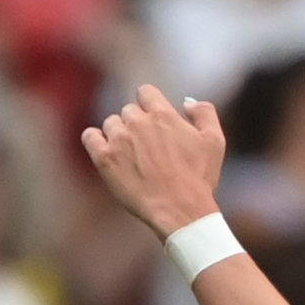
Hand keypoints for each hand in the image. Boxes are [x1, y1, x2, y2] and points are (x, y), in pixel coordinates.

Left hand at [82, 86, 227, 238]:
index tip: (155, 123)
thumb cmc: (199, 179)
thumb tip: (186, 101)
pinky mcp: (104, 158)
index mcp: (162, 114)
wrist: (181, 212)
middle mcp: (137, 121)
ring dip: (119, 136)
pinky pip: (90, 136)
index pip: (145, 92)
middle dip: (137, 126)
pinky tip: (108, 154)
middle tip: (149, 150)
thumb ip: (204, 112)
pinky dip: (96, 141)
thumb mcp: (214, 142)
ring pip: (111, 124)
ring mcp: (118, 139)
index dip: (150, 106)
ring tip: (133, 159)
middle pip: (128, 111)